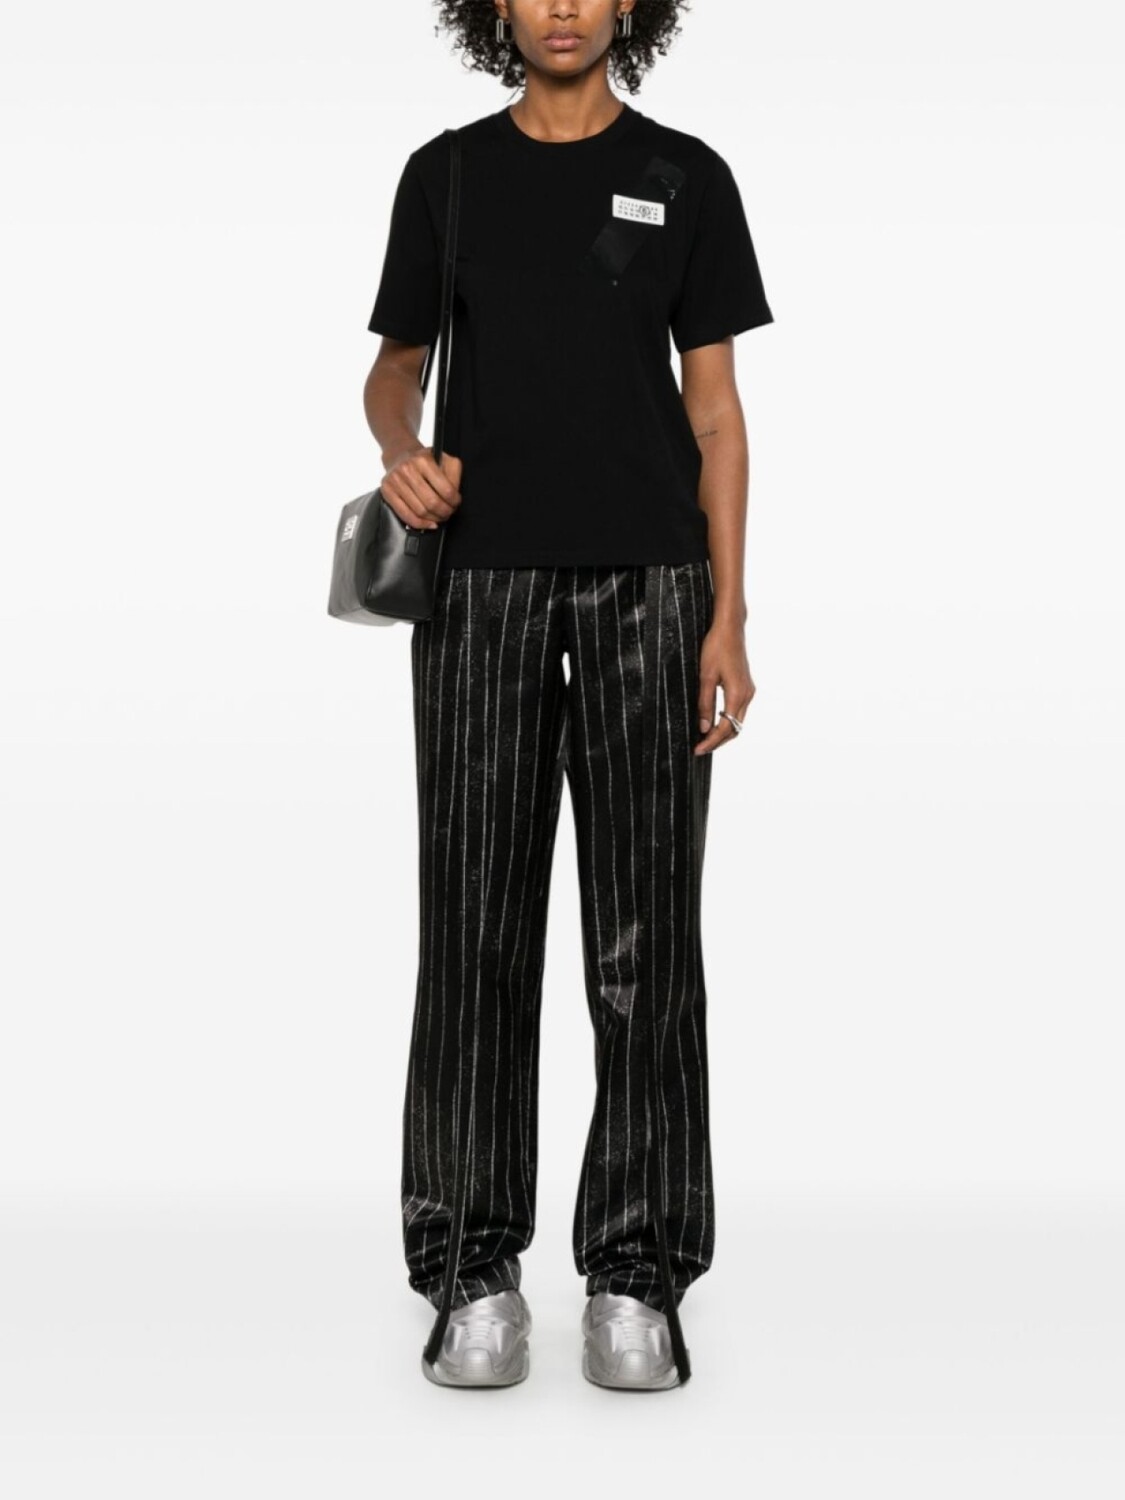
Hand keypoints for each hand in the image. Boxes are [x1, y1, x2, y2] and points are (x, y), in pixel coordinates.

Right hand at [380, 445, 462, 529]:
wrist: (399, 455)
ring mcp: (395, 481)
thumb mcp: (443, 458)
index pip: (446, 489)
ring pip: (420, 512)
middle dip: (445, 512)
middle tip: (449, 512)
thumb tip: (454, 496)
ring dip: (434, 519)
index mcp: (423, 460)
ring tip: (439, 516)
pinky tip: (428, 523)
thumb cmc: (423, 460)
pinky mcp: (387, 491)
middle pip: (432, 503)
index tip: (456, 503)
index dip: (454, 501)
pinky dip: (419, 524)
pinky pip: (405, 515)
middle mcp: (407, 470)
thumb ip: (453, 474)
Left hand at [694, 619, 754, 754]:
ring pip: (737, 721)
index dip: (711, 742)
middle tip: (699, 748)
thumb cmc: (716, 648)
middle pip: (735, 729)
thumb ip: (704, 704)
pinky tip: (713, 722)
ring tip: (704, 738)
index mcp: (738, 694)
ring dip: (723, 732)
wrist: (730, 629)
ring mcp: (748, 691)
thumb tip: (703, 728)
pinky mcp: (746, 687)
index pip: (726, 728)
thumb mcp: (705, 676)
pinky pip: (737, 711)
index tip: (698, 749)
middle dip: (718, 741)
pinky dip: (727, 721)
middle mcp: (747, 695)